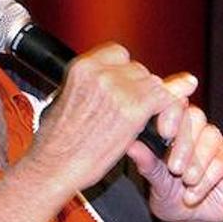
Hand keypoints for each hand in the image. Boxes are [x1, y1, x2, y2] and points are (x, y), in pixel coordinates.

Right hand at [29, 43, 197, 192]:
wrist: (53, 167)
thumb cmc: (54, 144)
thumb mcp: (62, 103)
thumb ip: (85, 90)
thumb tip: (96, 91)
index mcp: (82, 67)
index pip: (119, 54)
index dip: (126, 73)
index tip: (126, 89)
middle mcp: (101, 72)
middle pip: (139, 70)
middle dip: (140, 91)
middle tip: (137, 114)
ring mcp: (119, 88)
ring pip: (154, 84)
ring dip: (154, 104)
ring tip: (147, 125)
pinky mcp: (135, 108)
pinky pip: (166, 99)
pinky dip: (169, 111)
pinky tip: (165, 126)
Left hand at [125, 73, 222, 221]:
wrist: (191, 220)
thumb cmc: (171, 196)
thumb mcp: (155, 182)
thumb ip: (147, 163)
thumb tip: (131, 145)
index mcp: (174, 129)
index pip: (176, 106)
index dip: (172, 113)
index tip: (165, 132)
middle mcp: (196, 132)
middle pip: (195, 118)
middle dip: (184, 144)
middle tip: (174, 168)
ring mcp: (215, 145)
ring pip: (211, 138)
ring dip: (197, 162)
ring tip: (185, 181)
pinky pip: (221, 162)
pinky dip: (205, 180)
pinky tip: (192, 195)